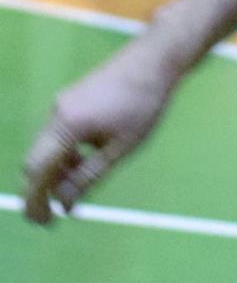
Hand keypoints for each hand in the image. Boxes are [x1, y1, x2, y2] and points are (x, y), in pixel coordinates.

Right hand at [20, 42, 182, 224]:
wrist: (156, 59)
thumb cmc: (145, 103)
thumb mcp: (122, 147)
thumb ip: (90, 175)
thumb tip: (65, 204)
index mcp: (67, 124)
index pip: (37, 171)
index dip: (35, 201)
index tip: (44, 223)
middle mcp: (56, 113)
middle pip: (36, 160)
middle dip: (42, 189)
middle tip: (55, 214)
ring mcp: (61, 104)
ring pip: (46, 148)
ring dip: (56, 171)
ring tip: (78, 187)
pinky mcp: (70, 101)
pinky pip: (57, 135)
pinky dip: (64, 154)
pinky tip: (84, 162)